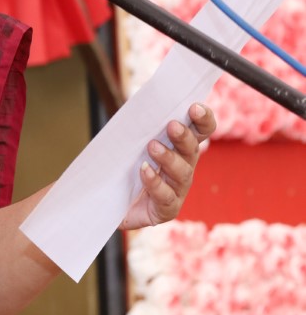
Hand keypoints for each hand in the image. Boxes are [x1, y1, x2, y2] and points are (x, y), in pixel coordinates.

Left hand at [120, 103, 216, 229]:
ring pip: (181, 173)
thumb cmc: (124, 167)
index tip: (195, 107)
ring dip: (169, 158)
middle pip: (192, 151)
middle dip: (184, 137)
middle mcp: (184, 168)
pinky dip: (155, 182)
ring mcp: (177, 190)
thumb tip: (138, 105)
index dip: (203, 120)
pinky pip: (165, 196)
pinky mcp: (166, 209)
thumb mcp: (130, 144)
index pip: (200, 132)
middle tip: (172, 125)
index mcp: (180, 149)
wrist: (111, 204)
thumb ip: (137, 127)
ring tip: (152, 146)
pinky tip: (144, 170)